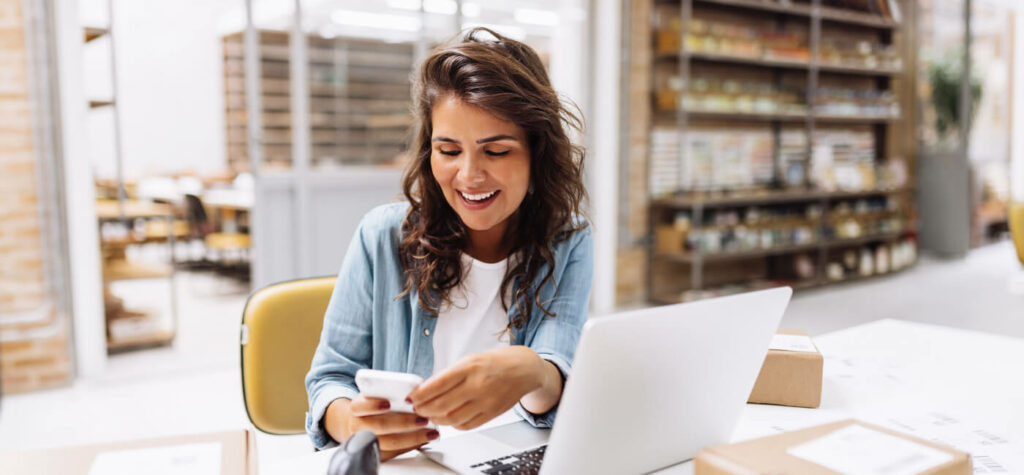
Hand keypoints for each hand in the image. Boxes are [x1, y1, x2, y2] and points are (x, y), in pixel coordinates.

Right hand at [324, 395, 438, 460]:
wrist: (360, 423)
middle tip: (422, 419)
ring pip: (389, 443)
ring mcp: (366, 442)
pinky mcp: (376, 454)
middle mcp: (358, 426)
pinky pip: (395, 453)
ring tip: (429, 431)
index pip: (360, 406)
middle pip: (379, 426)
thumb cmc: (373, 405)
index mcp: (357, 407)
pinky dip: (412, 446)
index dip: (373, 405)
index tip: (388, 403)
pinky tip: (424, 439)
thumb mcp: (376, 394)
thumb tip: (415, 390)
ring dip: (412, 438)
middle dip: (403, 423)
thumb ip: (390, 392)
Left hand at [407, 346, 558, 430]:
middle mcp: (477, 385)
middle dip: (423, 409)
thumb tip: (425, 389)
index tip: (411, 397)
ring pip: (452, 419)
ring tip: (431, 415)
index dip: (419, 395)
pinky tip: (449, 418)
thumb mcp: (469, 360)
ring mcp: (485, 401)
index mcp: (468, 367)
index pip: (436, 385)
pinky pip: (466, 425)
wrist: (523, 369)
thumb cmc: (495, 362)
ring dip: (436, 419)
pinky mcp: (492, 413)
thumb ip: (449, 375)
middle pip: (441, 405)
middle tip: (417, 408)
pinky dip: (453, 425)